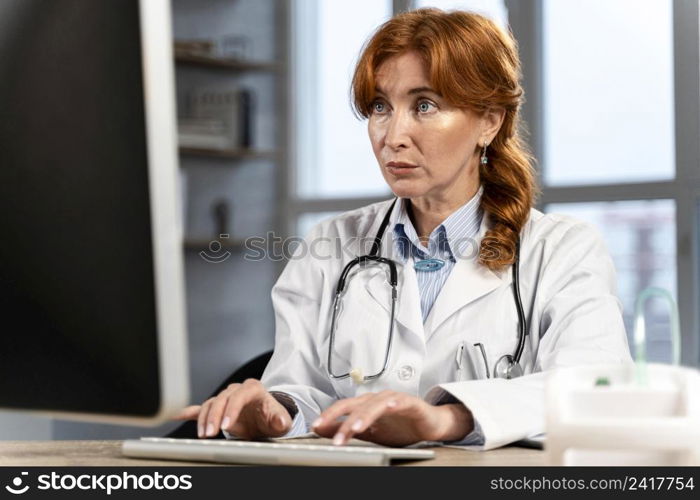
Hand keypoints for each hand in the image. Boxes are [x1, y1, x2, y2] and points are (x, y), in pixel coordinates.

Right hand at [173, 379, 291, 438]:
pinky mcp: (218, 408)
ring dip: (204, 419)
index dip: (231, 410)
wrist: (267, 417)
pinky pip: (201, 408)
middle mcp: (237, 390)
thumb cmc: (273, 417)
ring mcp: (226, 398)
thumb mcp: (280, 419)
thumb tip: (280, 420)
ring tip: (203, 434)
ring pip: (210, 404)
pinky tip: (177, 414)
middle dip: (214, 417)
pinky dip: (189, 411)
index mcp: (253, 389)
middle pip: (221, 399)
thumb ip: (280, 419)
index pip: (239, 396)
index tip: (226, 426)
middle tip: (210, 433)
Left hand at [311, 390, 472, 446]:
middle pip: (356, 406)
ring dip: (363, 416)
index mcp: (365, 404)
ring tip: (354, 428)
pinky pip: (400, 401)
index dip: (329, 415)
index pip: (344, 408)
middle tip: (333, 435)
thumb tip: (321, 429)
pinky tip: (388, 407)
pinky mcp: (411, 402)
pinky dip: (394, 403)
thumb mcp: (370, 433)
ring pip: (375, 405)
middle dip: (342, 421)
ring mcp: (393, 399)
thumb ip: (346, 429)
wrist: (429, 424)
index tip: (315, 426)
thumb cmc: (400, 426)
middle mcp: (377, 399)